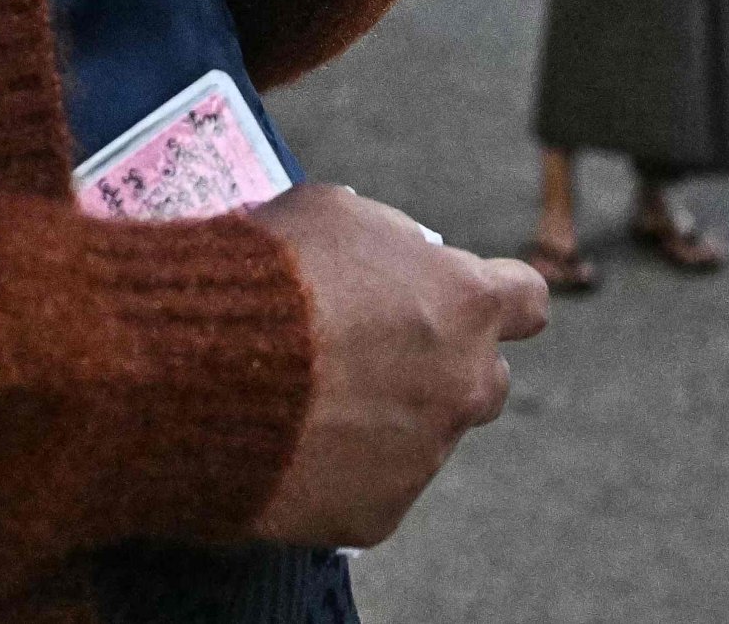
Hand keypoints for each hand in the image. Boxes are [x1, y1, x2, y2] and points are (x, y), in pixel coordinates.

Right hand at [245, 184, 550, 547]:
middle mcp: (464, 385)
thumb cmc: (270, 276)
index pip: (526, 300)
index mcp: (466, 303)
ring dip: (388, 420)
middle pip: (486, 379)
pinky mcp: (379, 514)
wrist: (202, 371)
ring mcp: (424, 457)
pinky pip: (373, 489)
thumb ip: (389, 242)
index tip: (468, 302)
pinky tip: (292, 445)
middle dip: (447, 367)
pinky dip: (342, 472)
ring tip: (311, 402)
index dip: (496, 299)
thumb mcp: (337, 213)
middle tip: (380, 357)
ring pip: (425, 437)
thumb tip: (400, 259)